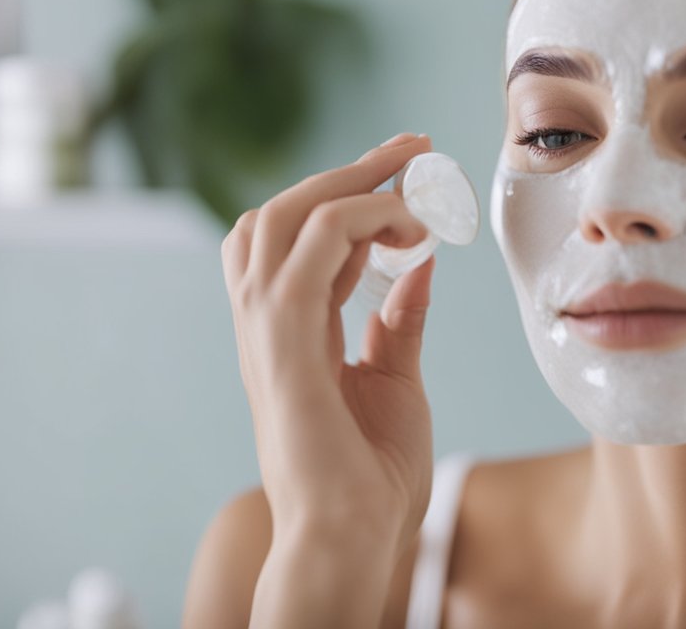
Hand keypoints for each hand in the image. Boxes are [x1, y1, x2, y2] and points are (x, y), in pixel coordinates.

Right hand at [222, 132, 436, 554]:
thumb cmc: (372, 475)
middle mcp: (265, 323)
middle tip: (416, 147)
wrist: (352, 537)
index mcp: (288, 332)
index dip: (354, 199)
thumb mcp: (395, 381)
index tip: (414, 182)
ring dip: (352, 182)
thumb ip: (399, 323)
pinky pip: (312, 247)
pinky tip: (410, 227)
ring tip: (417, 179)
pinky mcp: (283, 340)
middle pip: (282, 212)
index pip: (301, 239)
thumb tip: (420, 267)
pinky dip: (360, 218)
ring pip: (284, 215)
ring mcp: (265, 330)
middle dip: (350, 170)